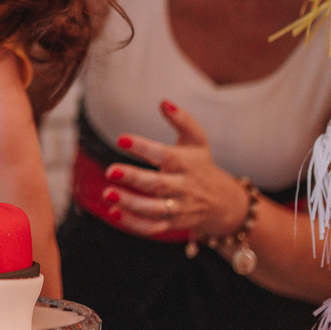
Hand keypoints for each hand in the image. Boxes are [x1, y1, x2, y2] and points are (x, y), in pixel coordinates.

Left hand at [101, 100, 248, 239]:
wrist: (223, 203)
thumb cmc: (201, 164)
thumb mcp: (197, 140)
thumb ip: (182, 120)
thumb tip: (163, 102)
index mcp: (185, 163)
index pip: (164, 155)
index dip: (143, 147)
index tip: (121, 139)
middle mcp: (182, 187)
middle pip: (157, 185)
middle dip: (134, 179)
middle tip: (111, 171)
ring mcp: (178, 208)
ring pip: (153, 210)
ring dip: (130, 203)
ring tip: (107, 193)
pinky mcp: (173, 224)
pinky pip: (152, 228)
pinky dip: (133, 224)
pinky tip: (113, 213)